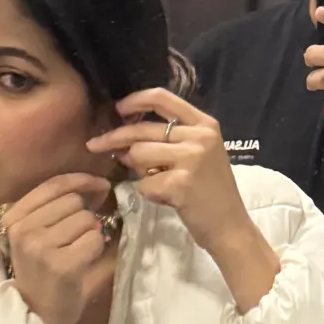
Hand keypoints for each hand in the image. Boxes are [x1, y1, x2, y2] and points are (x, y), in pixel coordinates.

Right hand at [0, 173, 113, 323]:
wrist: (39, 313)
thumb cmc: (43, 271)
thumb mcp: (39, 233)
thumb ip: (60, 206)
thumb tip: (98, 185)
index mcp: (14, 217)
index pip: (53, 184)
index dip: (82, 180)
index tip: (101, 186)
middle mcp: (23, 228)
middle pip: (73, 201)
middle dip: (85, 215)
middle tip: (80, 236)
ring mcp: (40, 247)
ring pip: (85, 219)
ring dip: (90, 234)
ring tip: (76, 252)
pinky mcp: (60, 265)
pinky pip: (93, 240)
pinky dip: (95, 250)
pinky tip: (82, 262)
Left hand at [89, 90, 277, 311]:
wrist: (229, 225)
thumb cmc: (210, 191)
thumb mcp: (198, 154)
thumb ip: (168, 139)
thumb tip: (122, 135)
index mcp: (204, 124)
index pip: (162, 98)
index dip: (134, 100)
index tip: (117, 110)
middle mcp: (200, 136)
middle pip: (142, 129)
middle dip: (113, 138)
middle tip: (93, 145)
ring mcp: (192, 158)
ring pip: (138, 154)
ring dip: (138, 171)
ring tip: (156, 181)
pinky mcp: (181, 183)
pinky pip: (144, 183)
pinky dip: (148, 193)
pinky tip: (166, 198)